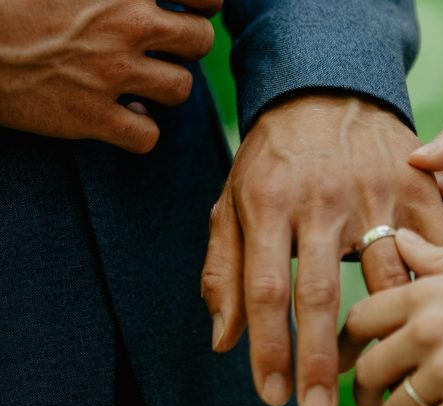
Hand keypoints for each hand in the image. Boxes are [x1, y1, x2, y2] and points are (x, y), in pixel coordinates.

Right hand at [0, 0, 218, 152]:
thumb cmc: (13, 1)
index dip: (205, 5)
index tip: (192, 11)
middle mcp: (124, 23)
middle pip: (200, 42)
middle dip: (188, 47)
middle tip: (164, 50)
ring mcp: (110, 72)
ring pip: (181, 89)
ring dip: (165, 88)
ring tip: (141, 84)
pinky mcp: (91, 116)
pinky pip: (149, 136)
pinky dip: (140, 131)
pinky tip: (123, 118)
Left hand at [200, 92, 442, 405]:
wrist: (328, 91)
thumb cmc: (275, 157)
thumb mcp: (232, 200)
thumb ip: (224, 269)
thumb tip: (223, 341)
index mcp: (270, 203)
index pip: (263, 289)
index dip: (268, 348)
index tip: (273, 396)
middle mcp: (321, 200)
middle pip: (320, 293)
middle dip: (319, 359)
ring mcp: (374, 191)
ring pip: (383, 277)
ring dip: (384, 335)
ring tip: (378, 384)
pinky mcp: (415, 185)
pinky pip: (433, 243)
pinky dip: (436, 285)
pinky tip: (436, 324)